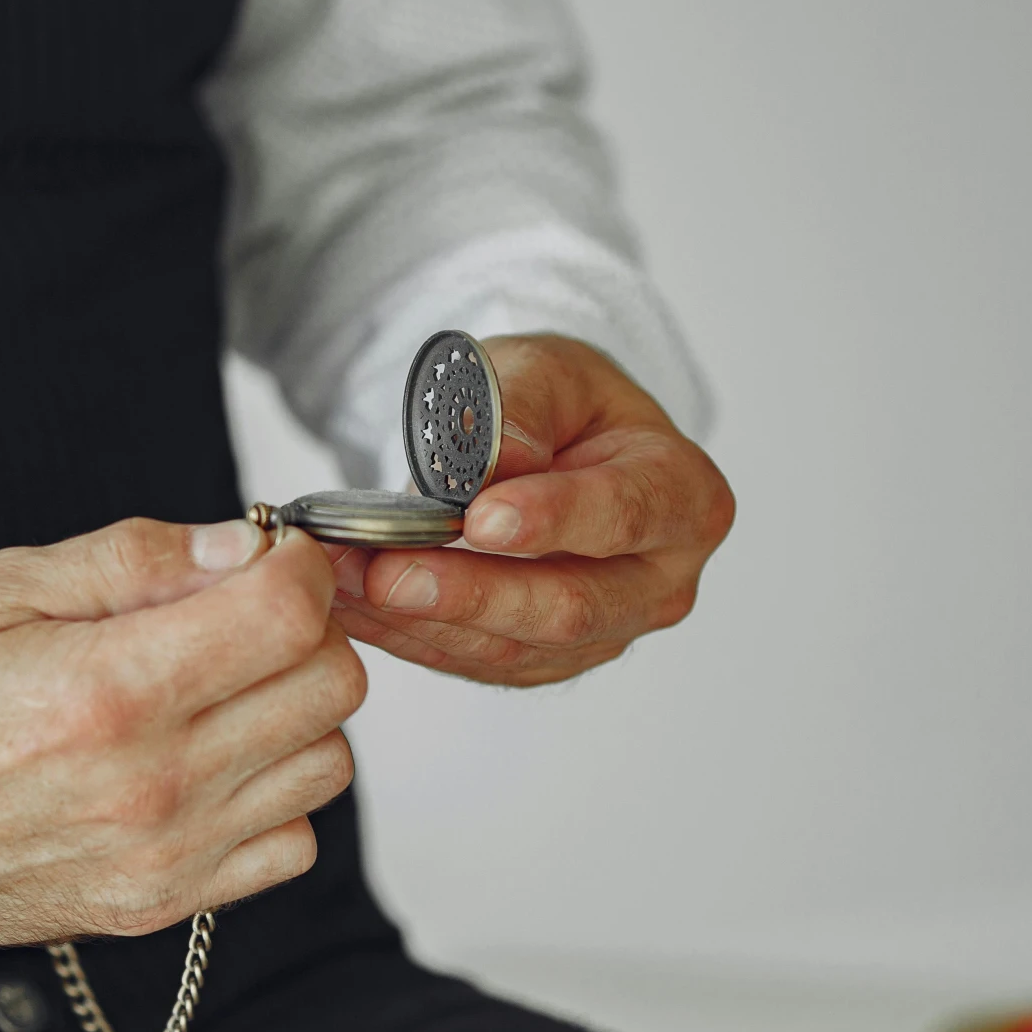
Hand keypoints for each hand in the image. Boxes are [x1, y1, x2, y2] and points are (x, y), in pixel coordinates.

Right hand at [0, 519, 363, 969]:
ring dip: (293, 713)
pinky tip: (209, 762)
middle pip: (328, 686)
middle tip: (242, 611)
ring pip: (325, 765)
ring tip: (219, 687)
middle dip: (303, 628)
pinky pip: (290, 845)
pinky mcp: (158, 904)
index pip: (288, 613)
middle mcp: (150, 784)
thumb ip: (132, 559)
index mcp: (109, 690)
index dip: (295, 564)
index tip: (268, 554)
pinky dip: (272, 797)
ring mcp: (162, 856)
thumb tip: (239, 543)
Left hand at [328, 335, 734, 686]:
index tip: (480, 518)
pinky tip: (352, 603)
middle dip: (471, 593)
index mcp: (684, 497)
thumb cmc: (564, 405)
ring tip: (347, 577)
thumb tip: (492, 468)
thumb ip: (522, 408)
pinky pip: (470, 662)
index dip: (551, 521)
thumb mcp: (546, 369)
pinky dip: (406, 635)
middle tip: (391, 572)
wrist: (553, 445)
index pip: (622, 515)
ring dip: (421, 619)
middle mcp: (658, 582)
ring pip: (511, 648)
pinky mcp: (543, 661)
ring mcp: (603, 634)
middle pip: (569, 606)